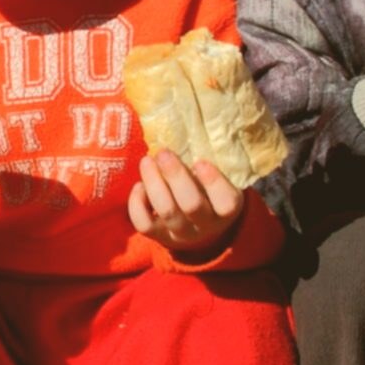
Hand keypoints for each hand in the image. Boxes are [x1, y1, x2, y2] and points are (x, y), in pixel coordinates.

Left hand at [127, 149, 245, 257]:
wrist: (201, 230)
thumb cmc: (211, 195)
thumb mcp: (222, 182)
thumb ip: (214, 164)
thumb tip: (190, 128)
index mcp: (227, 210)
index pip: (227, 203)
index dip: (214, 182)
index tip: (200, 161)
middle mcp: (205, 225)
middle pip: (191, 204)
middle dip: (175, 175)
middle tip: (164, 153)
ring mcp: (180, 233)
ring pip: (166, 210)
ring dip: (154, 182)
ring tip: (147, 161)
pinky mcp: (159, 236)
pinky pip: (144, 224)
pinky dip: (137, 203)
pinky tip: (139, 185)